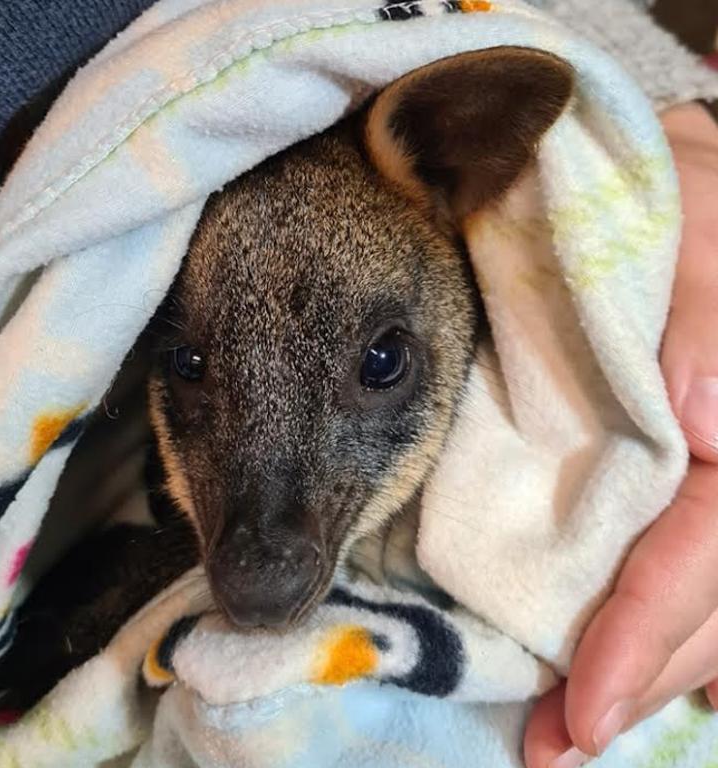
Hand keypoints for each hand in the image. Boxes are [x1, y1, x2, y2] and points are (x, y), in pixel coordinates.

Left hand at [524, 102, 717, 767]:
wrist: (663, 179)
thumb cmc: (670, 184)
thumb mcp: (693, 207)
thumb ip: (706, 297)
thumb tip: (711, 425)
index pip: (710, 543)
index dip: (653, 627)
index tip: (585, 705)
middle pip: (712, 595)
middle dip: (640, 672)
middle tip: (560, 744)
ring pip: (712, 596)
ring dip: (650, 668)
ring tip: (573, 729)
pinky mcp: (690, 463)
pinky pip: (699, 562)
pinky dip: (672, 625)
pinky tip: (642, 674)